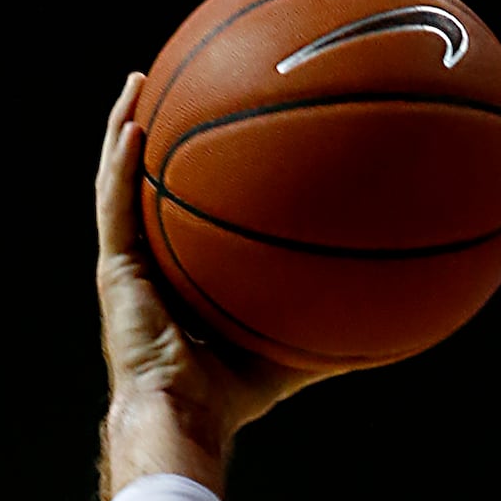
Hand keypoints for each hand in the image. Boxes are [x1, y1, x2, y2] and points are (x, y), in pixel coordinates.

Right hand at [96, 72, 323, 452]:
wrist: (184, 417)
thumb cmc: (229, 398)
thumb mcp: (287, 356)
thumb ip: (325, 338)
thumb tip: (386, 337)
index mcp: (181, 277)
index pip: (185, 214)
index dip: (194, 175)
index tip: (216, 133)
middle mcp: (150, 264)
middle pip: (150, 185)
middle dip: (158, 135)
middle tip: (172, 87)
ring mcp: (128, 265)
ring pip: (121, 183)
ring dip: (126, 131)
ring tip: (140, 83)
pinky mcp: (115, 271)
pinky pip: (115, 207)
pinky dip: (121, 166)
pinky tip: (134, 127)